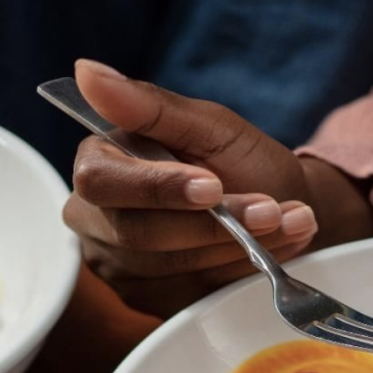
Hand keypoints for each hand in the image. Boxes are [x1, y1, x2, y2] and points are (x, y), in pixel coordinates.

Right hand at [63, 59, 372, 316]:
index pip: (103, 182)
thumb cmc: (239, 162)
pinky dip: (232, 273)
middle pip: (135, 234)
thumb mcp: (208, 126)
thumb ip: (150, 106)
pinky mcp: (146, 301)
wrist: (277, 212)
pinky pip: (185, 295)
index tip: (213, 187)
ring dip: (233, 248)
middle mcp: (94, 219)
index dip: (158, 188)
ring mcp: (117, 266)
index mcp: (99, 163)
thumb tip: (87, 71)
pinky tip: (265, 253)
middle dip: (211, 226)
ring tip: (285, 224)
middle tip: (271, 211)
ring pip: (166, 269)